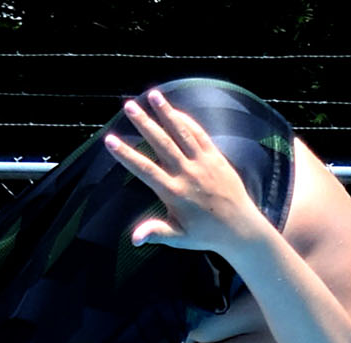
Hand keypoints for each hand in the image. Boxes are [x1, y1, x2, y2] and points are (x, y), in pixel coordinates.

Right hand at [104, 89, 262, 257]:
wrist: (239, 227)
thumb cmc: (205, 235)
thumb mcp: (179, 237)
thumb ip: (156, 233)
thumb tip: (134, 239)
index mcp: (174, 193)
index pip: (145, 169)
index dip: (126, 154)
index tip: (111, 140)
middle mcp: (187, 173)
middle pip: (161, 143)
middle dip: (144, 123)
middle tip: (128, 106)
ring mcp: (202, 162)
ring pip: (181, 132)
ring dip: (166, 112)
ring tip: (152, 95)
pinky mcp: (215, 156)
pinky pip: (199, 134)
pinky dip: (186, 121)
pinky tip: (175, 110)